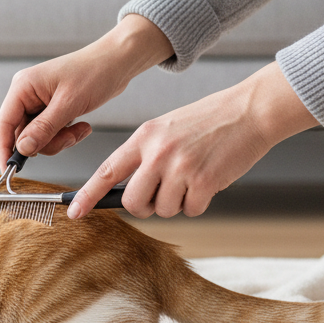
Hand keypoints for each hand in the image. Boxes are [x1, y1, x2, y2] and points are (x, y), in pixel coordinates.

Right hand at [0, 15, 174, 169]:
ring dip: (59, 140)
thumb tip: (23, 149)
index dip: (4, 148)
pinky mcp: (52, 108)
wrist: (117, 62)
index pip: (4, 123)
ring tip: (80, 129)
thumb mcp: (69, 104)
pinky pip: (51, 132)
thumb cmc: (95, 72)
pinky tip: (82, 126)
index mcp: (23, 87)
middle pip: (22, 133)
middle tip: (68, 139)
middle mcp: (27, 94)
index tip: (9, 170)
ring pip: (38, 137)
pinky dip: (66, 135)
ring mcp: (39, 102)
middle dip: (46, 142)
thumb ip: (44, 128)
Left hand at [68, 61, 318, 218]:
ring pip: (164, 210)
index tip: (75, 211)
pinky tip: (208, 181)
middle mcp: (157, 153)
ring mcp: (181, 168)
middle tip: (159, 197)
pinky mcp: (205, 182)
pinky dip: (199, 203)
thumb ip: (145, 155)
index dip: (88, 194)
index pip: (107, 171)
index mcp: (143, 137)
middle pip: (133, 202)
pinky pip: (192, 210)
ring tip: (191, 178)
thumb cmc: (207, 122)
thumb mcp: (165, 130)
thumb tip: (128, 190)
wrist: (248, 111)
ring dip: (177, 203)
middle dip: (144, 207)